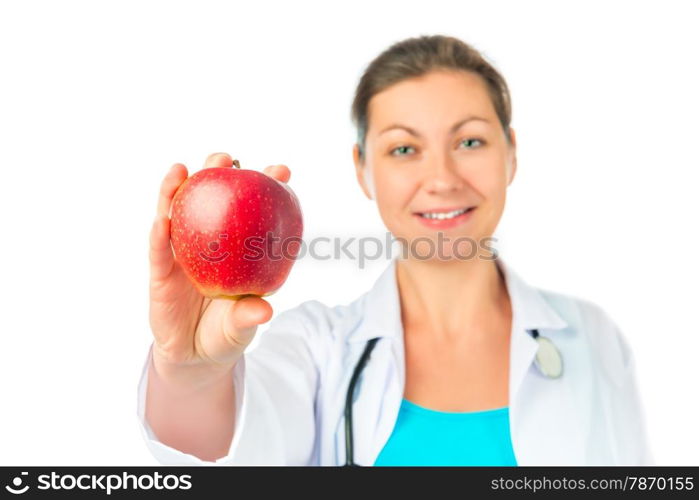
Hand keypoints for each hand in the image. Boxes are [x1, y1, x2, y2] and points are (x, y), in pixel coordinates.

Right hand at [148, 152, 291, 380]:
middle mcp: (208, 245)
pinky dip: (160, 235)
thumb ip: (248, 317)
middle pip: (210, 202)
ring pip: (177, 216)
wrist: (194, 358)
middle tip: (228, 159)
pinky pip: (159, 251)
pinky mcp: (160, 273)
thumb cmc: (226, 334)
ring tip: (182, 169)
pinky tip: (162, 219)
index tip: (280, 171)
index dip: (264, 189)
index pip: (251, 214)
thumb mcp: (241, 327)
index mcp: (235, 251)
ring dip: (177, 191)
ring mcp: (182, 256)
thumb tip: (264, 311)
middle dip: (218, 174)